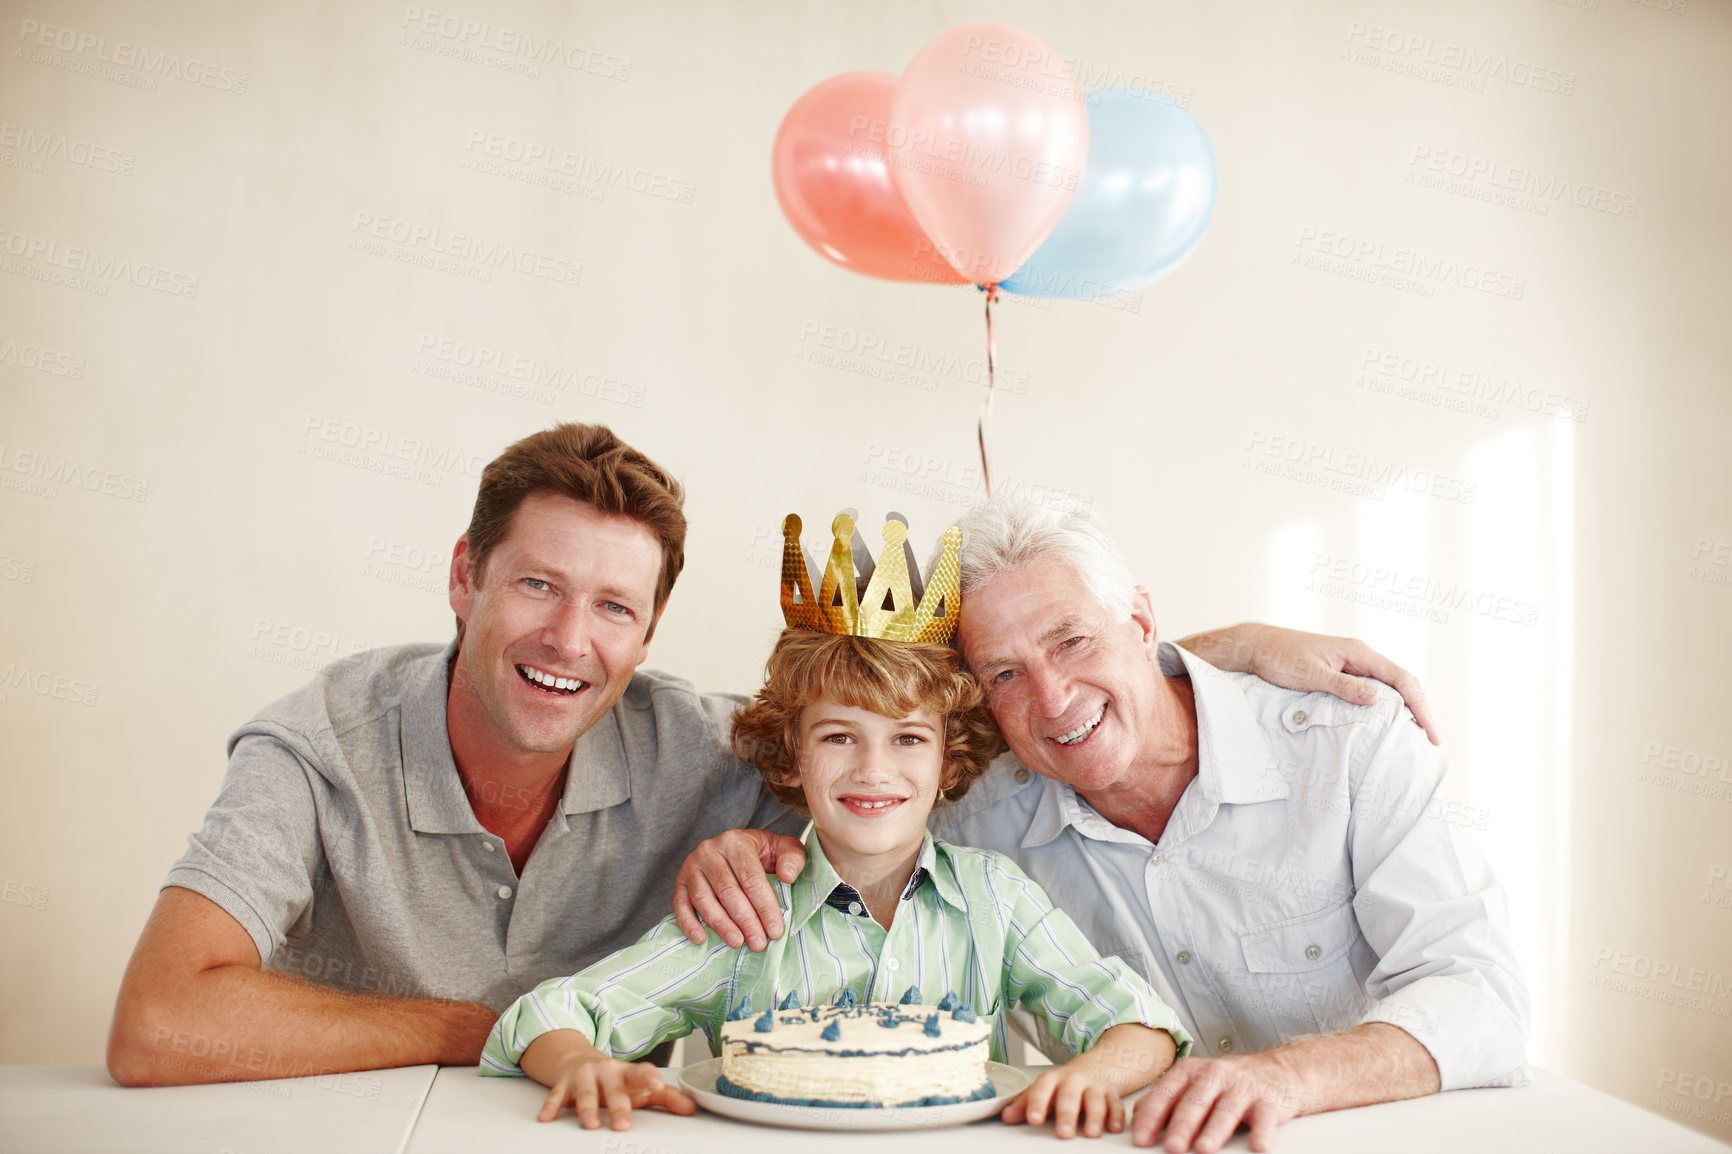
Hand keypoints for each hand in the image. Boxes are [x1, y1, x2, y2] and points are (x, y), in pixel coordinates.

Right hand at [535, 1055, 695, 1128]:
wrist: (578, 1060)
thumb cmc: (615, 1078)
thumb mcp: (640, 1086)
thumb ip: (666, 1098)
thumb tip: (691, 1109)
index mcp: (627, 1073)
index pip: (642, 1073)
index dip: (650, 1079)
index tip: (657, 1086)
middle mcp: (606, 1072)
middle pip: (614, 1090)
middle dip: (618, 1107)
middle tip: (622, 1125)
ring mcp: (584, 1076)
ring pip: (585, 1093)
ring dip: (586, 1108)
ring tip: (590, 1125)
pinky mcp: (564, 1084)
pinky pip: (556, 1096)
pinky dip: (551, 1106)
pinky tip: (546, 1118)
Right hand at [671, 829, 804, 949]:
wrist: (736, 847)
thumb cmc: (763, 853)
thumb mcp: (785, 848)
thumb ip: (793, 858)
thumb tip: (787, 876)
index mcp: (735, 841)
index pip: (751, 878)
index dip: (764, 906)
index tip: (775, 930)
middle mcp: (709, 851)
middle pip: (728, 891)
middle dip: (746, 920)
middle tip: (758, 943)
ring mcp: (691, 867)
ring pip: (704, 900)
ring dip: (721, 925)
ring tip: (737, 943)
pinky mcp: (680, 882)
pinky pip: (680, 905)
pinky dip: (688, 923)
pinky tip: (701, 939)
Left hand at [1001, 1066, 1126, 1138]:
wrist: (1098, 1065)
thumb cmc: (1065, 1084)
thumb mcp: (1044, 1090)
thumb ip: (1025, 1104)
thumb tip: (1006, 1117)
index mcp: (1054, 1079)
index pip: (1042, 1089)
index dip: (1037, 1103)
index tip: (1033, 1119)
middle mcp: (1074, 1081)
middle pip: (1070, 1096)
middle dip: (1067, 1115)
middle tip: (1063, 1133)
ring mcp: (1095, 1087)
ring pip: (1096, 1100)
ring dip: (1095, 1117)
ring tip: (1091, 1133)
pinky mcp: (1112, 1094)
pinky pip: (1116, 1105)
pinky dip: (1117, 1116)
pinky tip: (1114, 1128)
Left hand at [1131, 1054, 1309, 1152]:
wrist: (1281, 1069)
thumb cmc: (1230, 1082)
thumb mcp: (1196, 1082)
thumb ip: (1169, 1097)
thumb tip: (1136, 1115)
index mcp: (1193, 1071)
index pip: (1167, 1093)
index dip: (1152, 1116)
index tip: (1140, 1139)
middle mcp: (1216, 1075)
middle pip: (1195, 1101)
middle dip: (1181, 1125)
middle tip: (1171, 1147)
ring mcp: (1244, 1087)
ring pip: (1226, 1110)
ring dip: (1214, 1131)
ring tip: (1203, 1149)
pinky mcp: (1270, 1101)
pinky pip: (1265, 1118)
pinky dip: (1262, 1132)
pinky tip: (1258, 1147)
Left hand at [1189, 624, 1438, 745]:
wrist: (1257, 647)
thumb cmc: (1280, 658)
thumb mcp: (1311, 674)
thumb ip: (1343, 686)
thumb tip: (1377, 698)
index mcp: (1358, 653)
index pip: (1402, 679)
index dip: (1421, 707)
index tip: (1431, 733)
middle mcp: (1360, 656)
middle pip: (1402, 683)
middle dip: (1420, 710)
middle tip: (1432, 741)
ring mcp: (1352, 664)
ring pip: (1390, 687)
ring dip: (1406, 709)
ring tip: (1418, 737)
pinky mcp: (1342, 672)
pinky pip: (1373, 690)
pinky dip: (1386, 707)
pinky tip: (1388, 724)